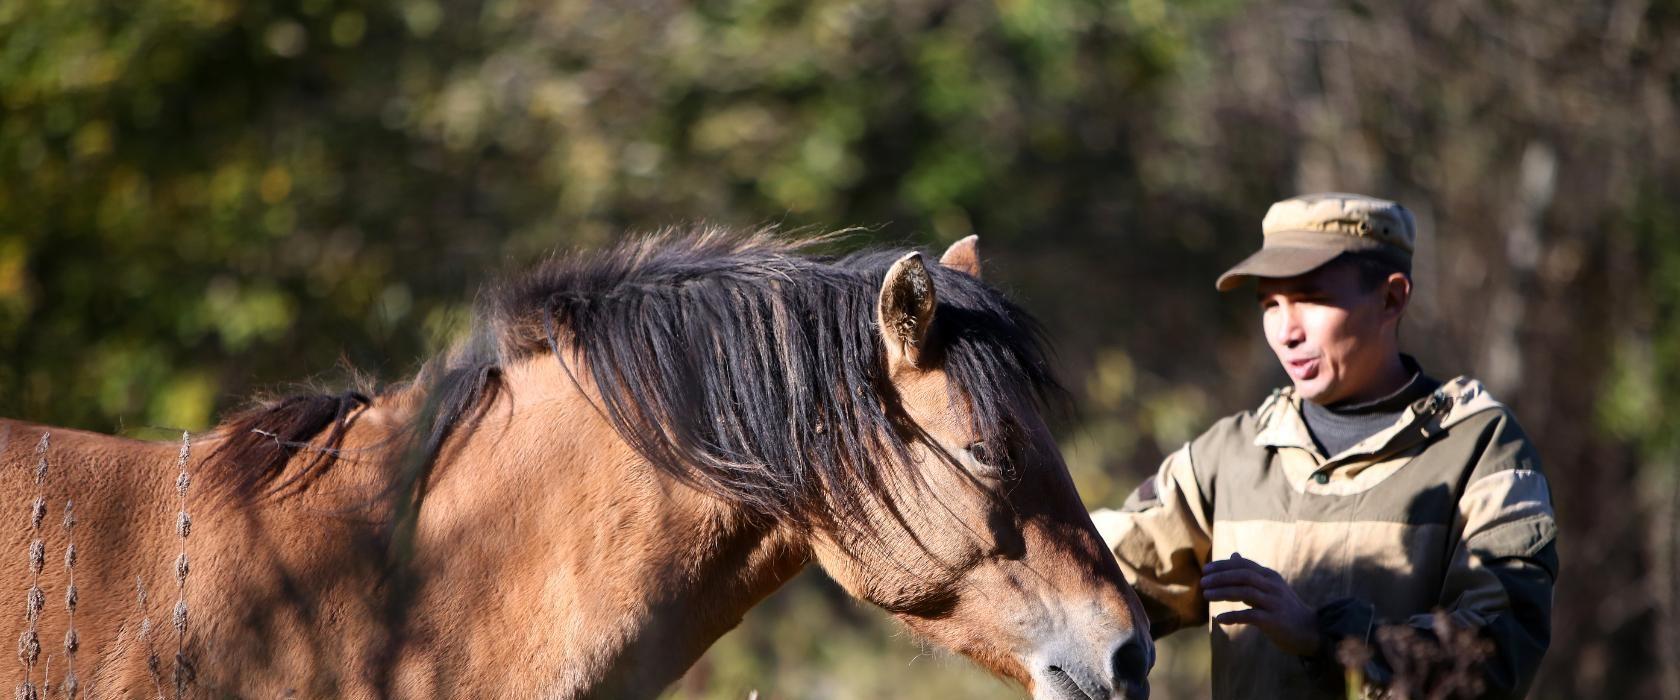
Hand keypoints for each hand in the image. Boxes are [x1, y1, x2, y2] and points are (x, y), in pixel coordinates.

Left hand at [1201, 552, 1320, 655]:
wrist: (1310, 630)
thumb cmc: (1284, 608)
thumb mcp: (1269, 586)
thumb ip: (1251, 573)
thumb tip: (1233, 555)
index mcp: (1269, 576)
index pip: (1243, 565)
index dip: (1223, 566)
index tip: (1205, 570)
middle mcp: (1272, 586)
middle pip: (1243, 575)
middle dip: (1220, 577)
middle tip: (1202, 582)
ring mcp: (1274, 602)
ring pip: (1245, 592)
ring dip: (1223, 593)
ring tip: (1206, 595)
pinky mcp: (1274, 620)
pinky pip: (1251, 615)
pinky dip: (1233, 616)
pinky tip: (1220, 619)